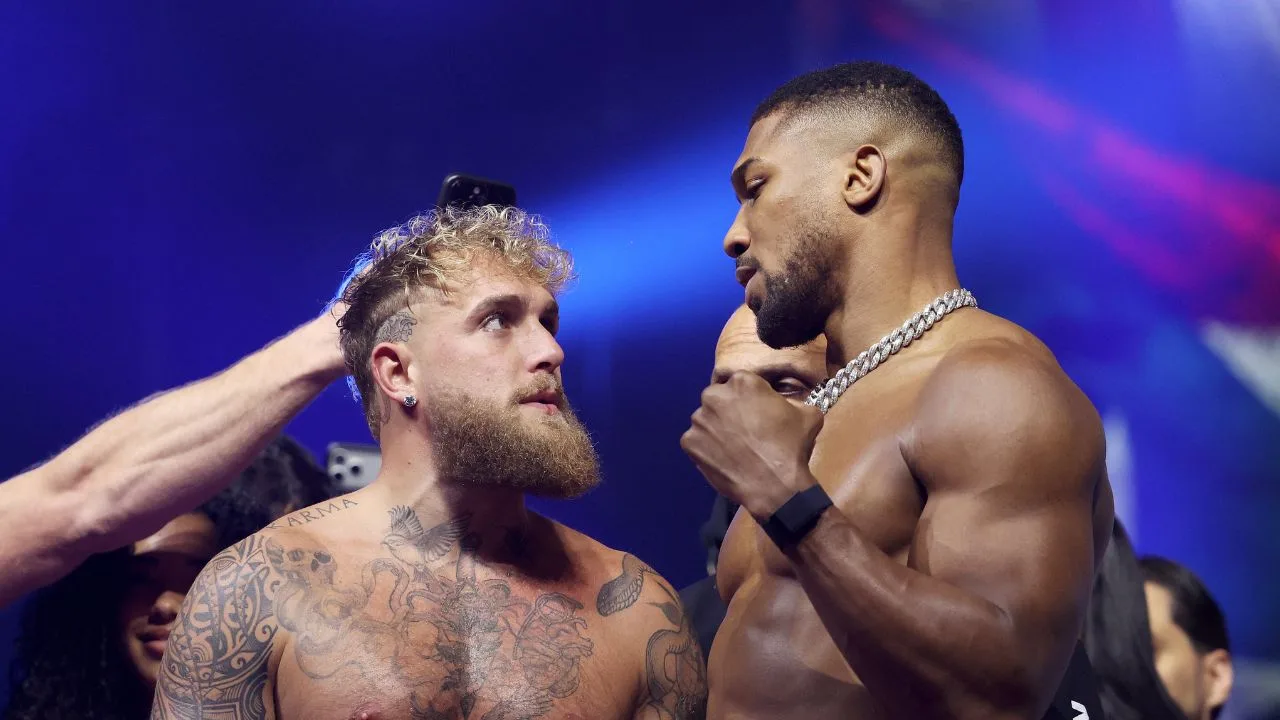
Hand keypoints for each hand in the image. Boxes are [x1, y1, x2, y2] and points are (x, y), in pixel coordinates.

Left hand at [680, 372, 824, 518]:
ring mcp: (699, 419)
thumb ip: (792, 402)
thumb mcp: (807, 415)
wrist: (774, 486)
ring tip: (732, 449)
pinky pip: (696, 443)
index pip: (741, 384)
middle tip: (743, 432)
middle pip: (718, 399)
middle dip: (728, 411)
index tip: (756, 415)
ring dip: (715, 430)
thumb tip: (788, 406)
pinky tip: (723, 460)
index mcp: (743, 381)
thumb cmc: (792, 447)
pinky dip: (706, 450)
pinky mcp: (689, 442)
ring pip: (705, 421)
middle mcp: (715, 395)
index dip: (749, 400)